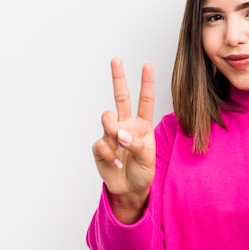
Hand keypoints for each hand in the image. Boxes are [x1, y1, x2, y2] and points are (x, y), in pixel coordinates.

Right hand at [92, 58, 155, 221]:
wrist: (130, 189)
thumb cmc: (143, 172)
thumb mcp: (148, 159)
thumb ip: (137, 144)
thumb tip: (120, 134)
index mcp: (142, 124)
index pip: (145, 100)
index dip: (146, 82)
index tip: (147, 64)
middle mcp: (126, 125)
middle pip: (121, 97)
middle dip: (118, 77)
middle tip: (115, 59)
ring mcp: (112, 134)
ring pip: (107, 118)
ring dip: (113, 130)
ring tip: (120, 144)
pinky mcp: (100, 146)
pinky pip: (101, 143)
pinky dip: (109, 153)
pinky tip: (116, 162)